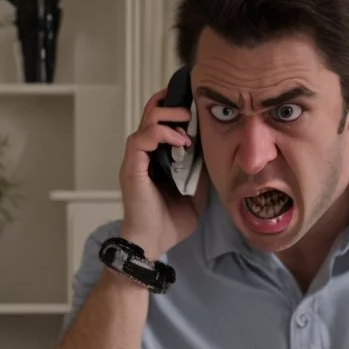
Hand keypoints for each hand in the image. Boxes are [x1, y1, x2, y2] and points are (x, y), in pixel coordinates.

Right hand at [118, 88, 208, 259]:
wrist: (154, 243)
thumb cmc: (171, 222)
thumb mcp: (196, 191)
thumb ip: (201, 171)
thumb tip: (217, 151)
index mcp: (157, 158)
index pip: (160, 122)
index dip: (174, 109)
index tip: (194, 105)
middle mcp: (144, 155)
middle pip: (150, 114)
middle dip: (172, 105)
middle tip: (191, 111)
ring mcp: (136, 160)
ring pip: (145, 122)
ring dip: (168, 117)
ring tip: (187, 123)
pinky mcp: (132, 168)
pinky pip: (140, 139)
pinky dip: (161, 134)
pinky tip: (181, 141)